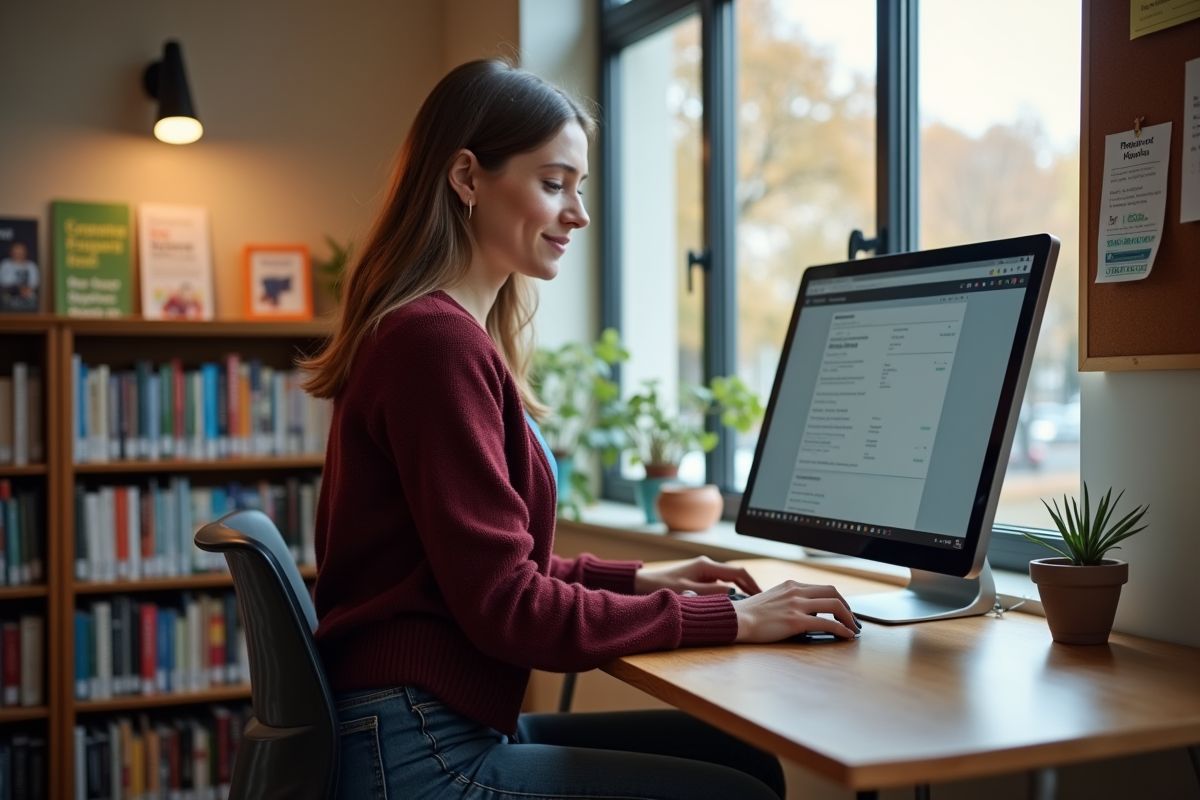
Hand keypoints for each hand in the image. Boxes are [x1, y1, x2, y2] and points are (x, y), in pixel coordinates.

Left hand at [633, 556, 760, 596]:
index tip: (763, 596)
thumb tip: (734, 595)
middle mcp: (708, 566)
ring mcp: (704, 571)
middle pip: (737, 575)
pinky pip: (720, 584)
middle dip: (750, 588)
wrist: (643, 583)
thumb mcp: (688, 591)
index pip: (739, 572)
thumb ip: (711, 593)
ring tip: (750, 605)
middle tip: (761, 603)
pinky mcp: (699, 578)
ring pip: (729, 581)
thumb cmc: (662, 586)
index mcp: (707, 566)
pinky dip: (729, 593)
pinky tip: (733, 604)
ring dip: (740, 591)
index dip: (753, 584)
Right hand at [733, 580, 858, 641]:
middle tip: (852, 619)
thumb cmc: (751, 614)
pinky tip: (847, 636)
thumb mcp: (772, 599)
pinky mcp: (796, 621)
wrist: (737, 619)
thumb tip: (806, 612)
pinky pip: (827, 623)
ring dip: (848, 617)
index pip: (822, 588)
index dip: (837, 599)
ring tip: (853, 628)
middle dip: (846, 607)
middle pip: (833, 593)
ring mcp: (797, 605)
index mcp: (791, 585)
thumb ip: (789, 600)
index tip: (842, 610)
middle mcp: (796, 591)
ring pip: (834, 605)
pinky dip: (842, 629)